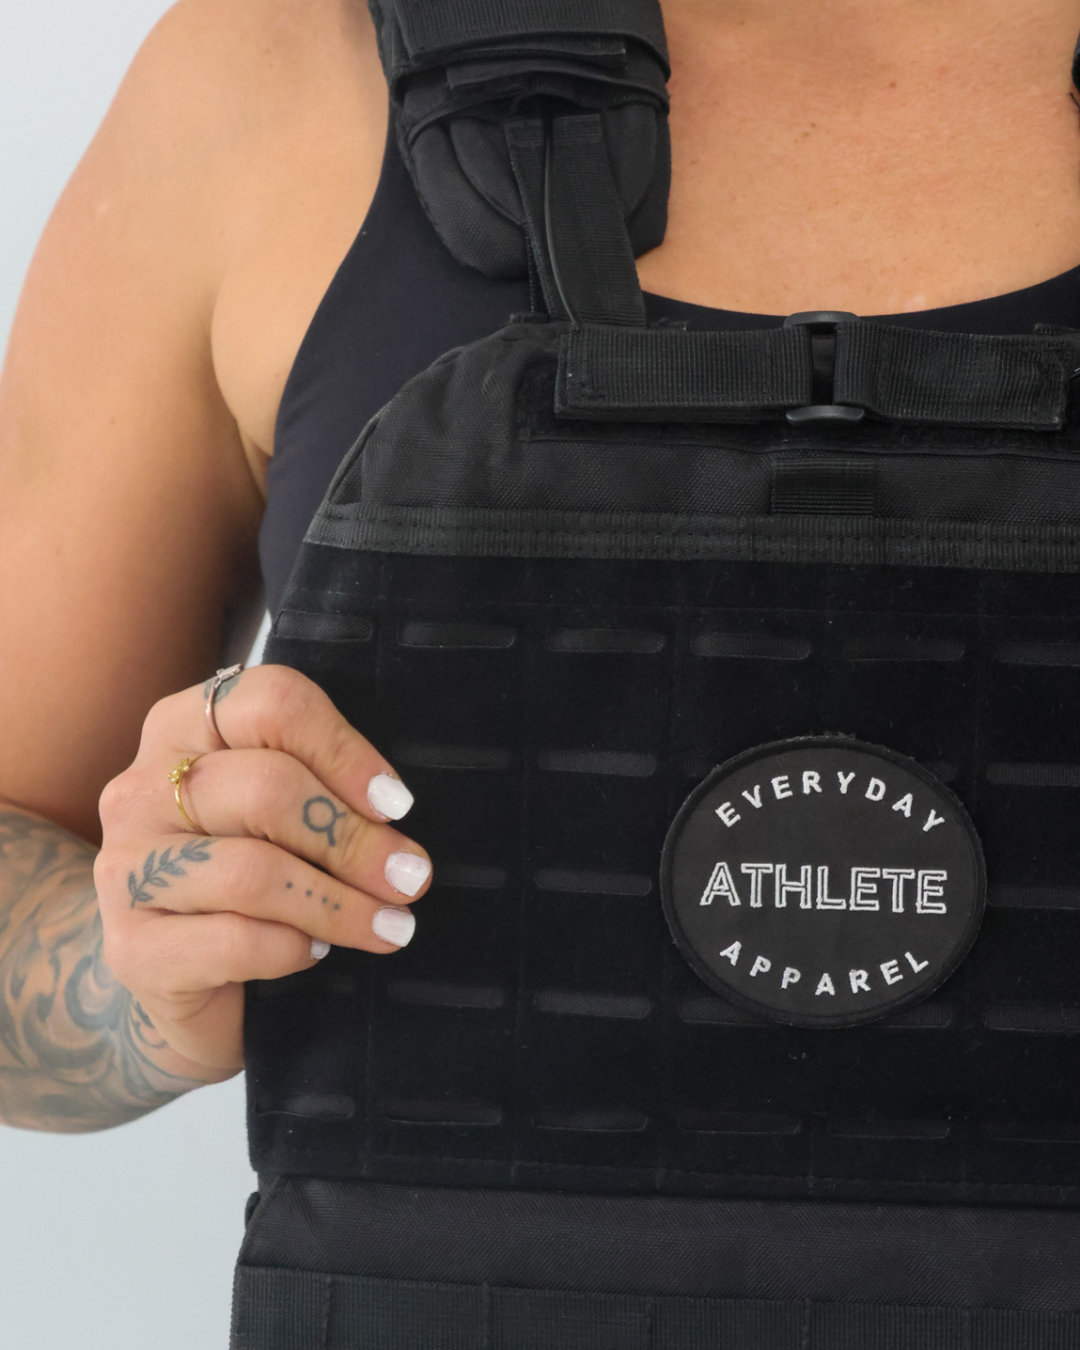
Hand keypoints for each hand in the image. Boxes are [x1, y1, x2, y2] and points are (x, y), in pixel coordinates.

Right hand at [94, 665, 429, 1076]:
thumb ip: (317, 787)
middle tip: (410, 876)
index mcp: (181, 727)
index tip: (395, 803)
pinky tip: (317, 952)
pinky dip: (295, 948)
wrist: (168, 973)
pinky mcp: (133, 947)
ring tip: (391, 924)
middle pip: (267, 788)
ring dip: (340, 903)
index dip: (343, 749)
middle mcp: (141, 789)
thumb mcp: (272, 811)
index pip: (270, 703)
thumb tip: (391, 814)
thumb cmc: (241, 873)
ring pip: (254, 871)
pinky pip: (237, 941)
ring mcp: (126, 868)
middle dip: (353, 838)